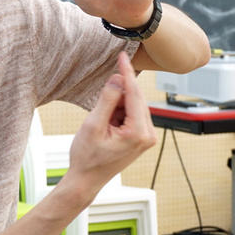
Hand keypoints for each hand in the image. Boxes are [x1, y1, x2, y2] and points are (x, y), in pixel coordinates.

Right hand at [66, 52, 156, 189]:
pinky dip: (118, 111)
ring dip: (116, 105)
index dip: (127, 72)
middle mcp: (148, 135)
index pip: (134, 93)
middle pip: (134, 98)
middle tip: (99, 108)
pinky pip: (131, 113)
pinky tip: (106, 123)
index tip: (122, 55)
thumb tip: (117, 78)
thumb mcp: (93, 124)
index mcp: (138, 132)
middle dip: (117, 95)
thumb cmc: (87, 157)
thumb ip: (107, 99)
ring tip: (100, 122)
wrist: (86, 180)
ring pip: (132, 105)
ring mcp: (146, 137)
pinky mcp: (141, 137)